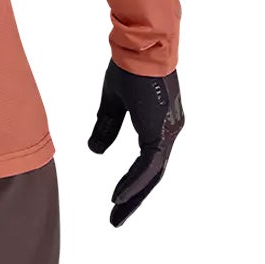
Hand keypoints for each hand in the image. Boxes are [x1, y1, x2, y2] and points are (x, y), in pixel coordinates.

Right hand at [87, 60, 183, 226]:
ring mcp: (168, 131)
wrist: (140, 44)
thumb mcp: (113, 101)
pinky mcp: (161, 130)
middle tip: (116, 219)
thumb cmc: (129, 65)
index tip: (115, 201)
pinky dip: (134, 182)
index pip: (148, 164)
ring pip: (152, 174)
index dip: (132, 183)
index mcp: (159, 124)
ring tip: (116, 216)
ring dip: (134, 196)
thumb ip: (107, 126)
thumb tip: (95, 151)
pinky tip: (119, 196)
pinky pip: (149, 164)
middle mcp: (170, 131)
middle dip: (134, 199)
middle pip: (153, 175)